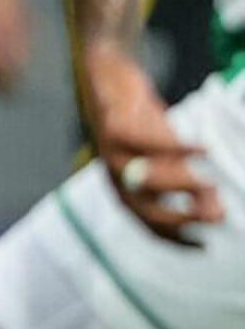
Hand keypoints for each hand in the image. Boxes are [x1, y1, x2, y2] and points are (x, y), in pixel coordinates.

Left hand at [84, 41, 219, 243]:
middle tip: (215, 216)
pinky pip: (148, 141)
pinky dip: (178, 147)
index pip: (149, 226)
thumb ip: (187, 186)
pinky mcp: (114, 127)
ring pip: (146, 177)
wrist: (112, 82)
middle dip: (181, 217)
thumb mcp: (168, 160)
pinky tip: (205, 149)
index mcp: (126, 190)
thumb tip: (217, 211)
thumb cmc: (143, 126)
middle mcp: (115, 178)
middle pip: (145, 208)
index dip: (175, 239)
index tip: (203, 246)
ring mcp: (111, 153)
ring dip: (181, 184)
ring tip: (212, 186)